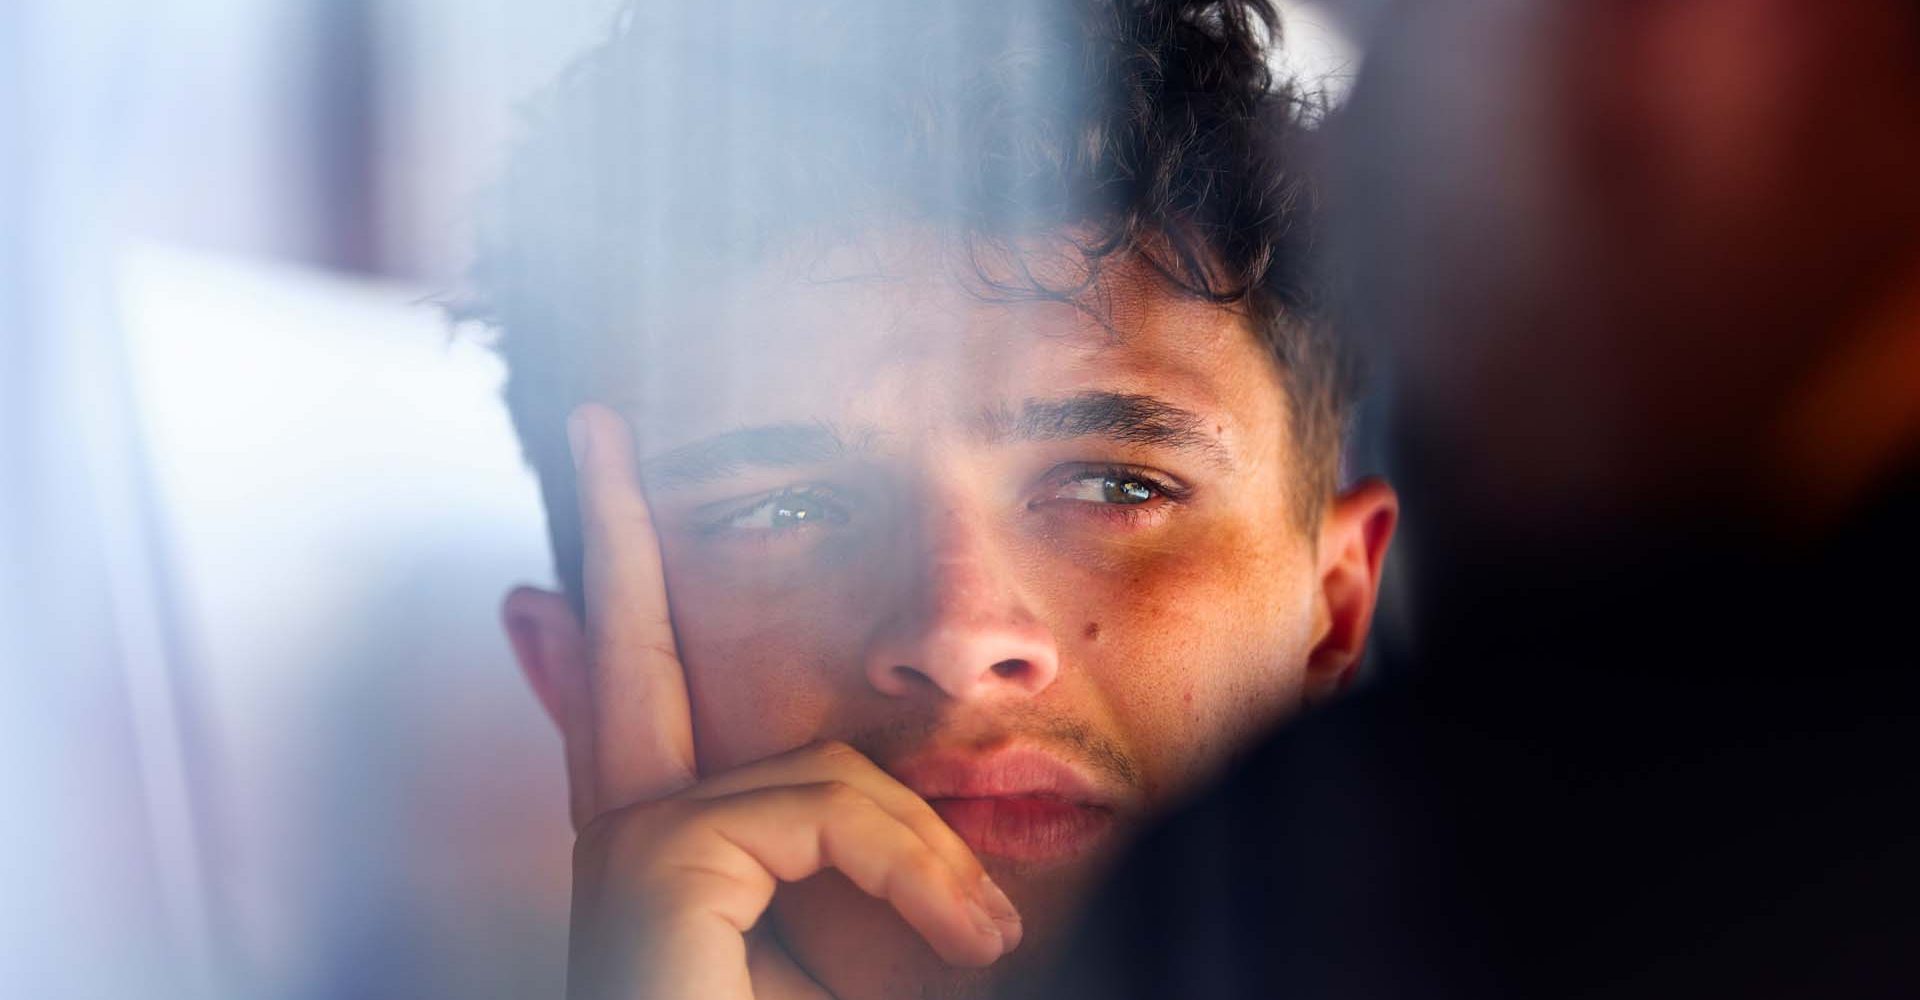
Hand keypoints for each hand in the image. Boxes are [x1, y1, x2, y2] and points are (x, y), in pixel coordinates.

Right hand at [561, 403, 1021, 999]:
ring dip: (923, 847)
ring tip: (983, 939)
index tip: (551, 588)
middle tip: (598, 430)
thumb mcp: (874, 949)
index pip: (636, 719)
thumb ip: (860, 851)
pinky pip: (820, 799)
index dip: (604, 634)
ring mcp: (627, 859)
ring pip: (808, 759)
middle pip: (630, 661)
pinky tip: (967, 938)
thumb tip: (895, 754)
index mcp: (666, 876)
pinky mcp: (652, 871)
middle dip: (618, 538)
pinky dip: (914, 866)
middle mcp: (623, 856)